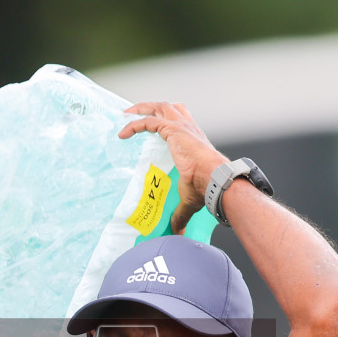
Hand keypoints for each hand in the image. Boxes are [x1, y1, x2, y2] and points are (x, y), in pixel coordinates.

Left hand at [118, 102, 227, 233]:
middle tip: (132, 112)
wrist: (214, 181)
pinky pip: (148, 122)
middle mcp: (189, 129)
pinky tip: (122, 134)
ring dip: (141, 108)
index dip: (164, 119)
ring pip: (159, 107)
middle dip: (150, 107)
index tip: (150, 124)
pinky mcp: (173, 131)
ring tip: (125, 114)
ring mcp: (182, 128)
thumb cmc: (206, 188)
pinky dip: (134, 125)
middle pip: (168, 107)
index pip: (179, 120)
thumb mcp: (189, 199)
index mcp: (193, 139)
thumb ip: (180, 212)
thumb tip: (178, 230)